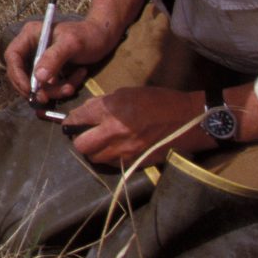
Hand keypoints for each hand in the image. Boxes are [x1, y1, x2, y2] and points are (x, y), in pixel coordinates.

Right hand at [5, 12, 123, 101]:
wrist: (104, 37)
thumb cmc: (88, 35)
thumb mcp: (72, 44)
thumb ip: (54, 59)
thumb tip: (39, 78)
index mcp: (31, 35)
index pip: (12, 56)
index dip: (16, 74)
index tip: (29, 90)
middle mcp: (32, 47)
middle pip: (21, 73)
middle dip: (36, 88)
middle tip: (46, 99)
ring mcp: (41, 60)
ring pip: (37, 83)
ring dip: (54, 90)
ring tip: (72, 86)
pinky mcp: (51, 70)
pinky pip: (50, 86)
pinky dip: (63, 87)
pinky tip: (78, 77)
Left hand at [59, 86, 204, 166]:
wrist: (187, 120)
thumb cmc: (159, 101)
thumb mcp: (128, 93)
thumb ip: (104, 103)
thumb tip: (87, 110)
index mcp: (112, 111)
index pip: (79, 118)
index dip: (71, 120)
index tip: (70, 122)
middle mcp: (114, 133)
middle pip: (81, 145)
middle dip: (78, 139)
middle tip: (83, 133)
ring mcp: (124, 151)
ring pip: (94, 158)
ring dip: (93, 150)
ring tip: (99, 142)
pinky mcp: (134, 162)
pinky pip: (111, 164)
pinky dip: (108, 157)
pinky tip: (114, 149)